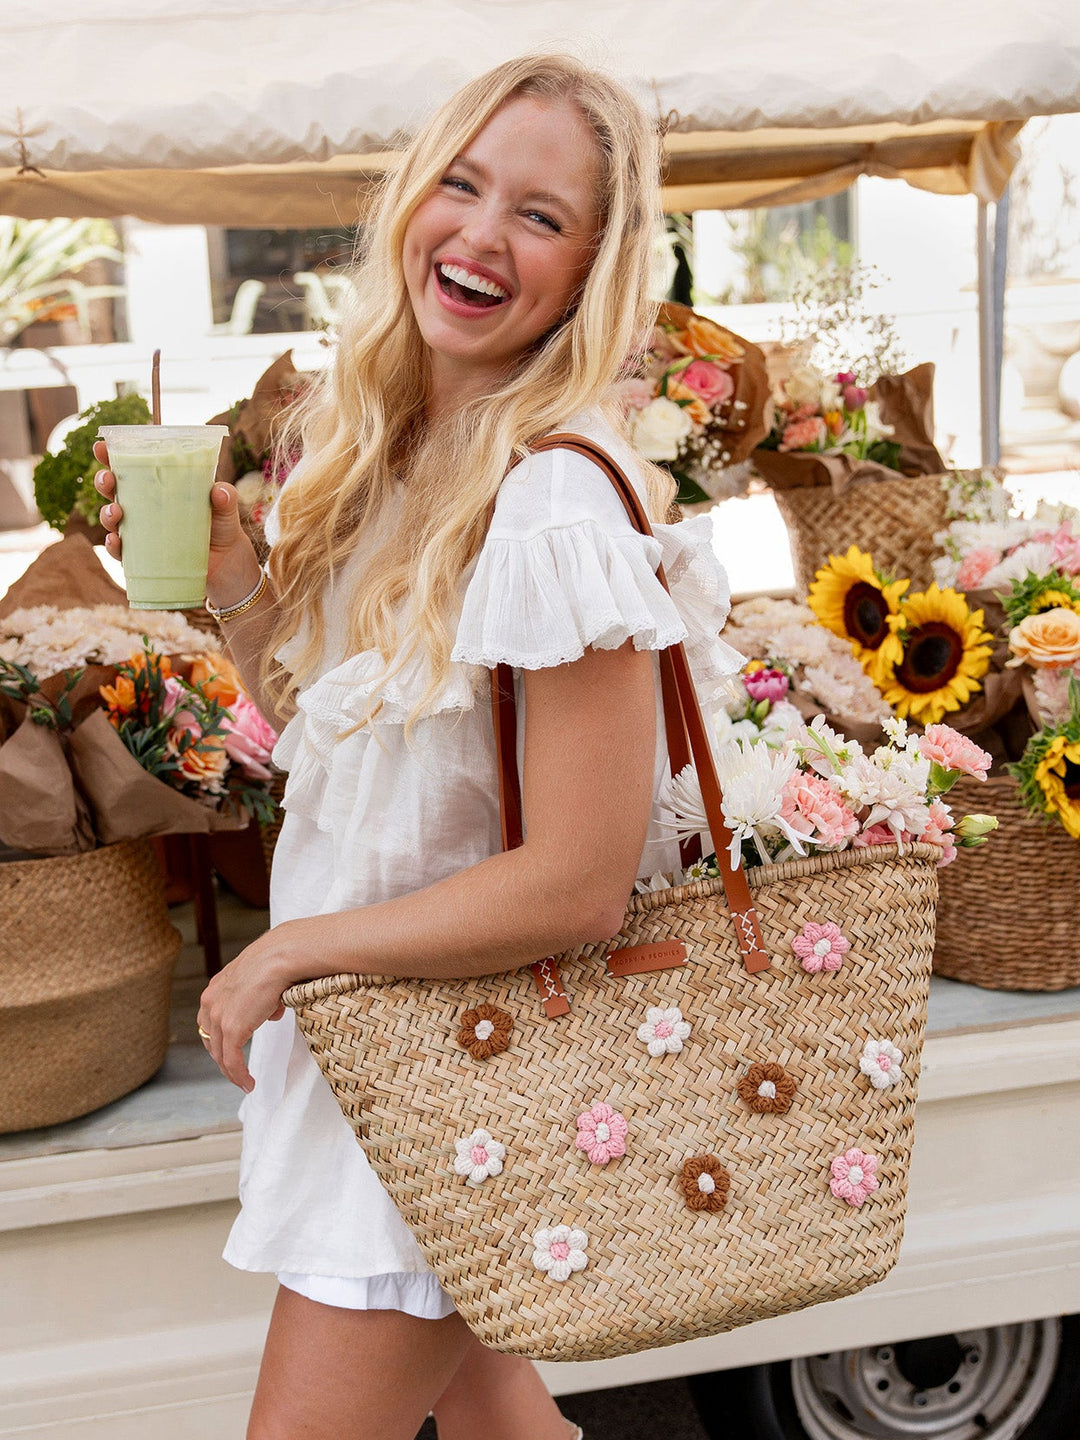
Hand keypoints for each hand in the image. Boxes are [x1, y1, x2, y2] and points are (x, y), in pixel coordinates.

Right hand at [92, 439, 250, 584]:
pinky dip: (114, 546)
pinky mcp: (143, 557)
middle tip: (108, 479)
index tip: (101, 447)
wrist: (227, 564)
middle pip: (114, 491)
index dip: (111, 456)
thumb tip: (219, 491)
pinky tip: (115, 541)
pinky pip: (121, 552)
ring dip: (107, 514)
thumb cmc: (221, 527)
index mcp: (159, 488)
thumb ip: (225, 497)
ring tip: (116, 511)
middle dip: (104, 482)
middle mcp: (144, 508)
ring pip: (112, 520)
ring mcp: (141, 532)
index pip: (130, 468)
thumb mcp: (225, 508)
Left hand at [195, 916, 338, 1089]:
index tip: (230, 1049)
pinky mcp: (231, 1031)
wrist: (280, 957)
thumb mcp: (262, 979)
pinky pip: (231, 1061)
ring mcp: (219, 1018)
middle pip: (211, 1040)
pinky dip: (239, 1076)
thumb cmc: (278, 960)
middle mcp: (210, 1003)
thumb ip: (262, 997)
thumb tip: (272, 1013)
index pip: (209, 1021)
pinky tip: (248, 1084)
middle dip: (223, 1058)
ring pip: (220, 1055)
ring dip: (232, 1072)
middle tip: (236, 1070)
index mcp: (215, 988)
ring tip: (244, 1082)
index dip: (218, 1038)